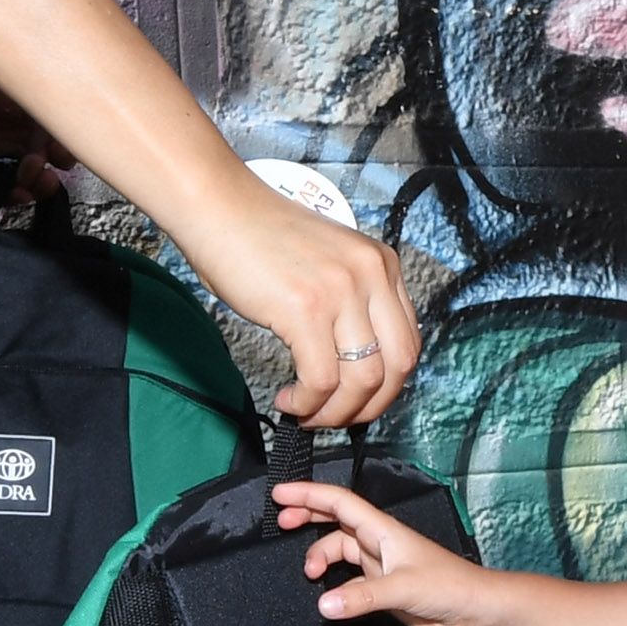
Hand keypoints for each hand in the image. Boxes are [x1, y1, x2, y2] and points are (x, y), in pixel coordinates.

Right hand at [161, 171, 416, 426]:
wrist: (218, 207)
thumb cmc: (259, 237)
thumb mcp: (328, 263)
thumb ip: (351, 302)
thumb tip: (352, 363)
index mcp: (382, 264)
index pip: (408, 342)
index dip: (387, 385)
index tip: (358, 400)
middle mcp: (371, 274)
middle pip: (397, 365)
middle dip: (369, 406)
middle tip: (337, 418)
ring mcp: (341, 291)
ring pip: (363, 380)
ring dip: (335, 412)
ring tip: (307, 413)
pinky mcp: (306, 309)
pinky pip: (322, 379)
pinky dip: (308, 403)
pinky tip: (289, 400)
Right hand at [276, 475, 495, 625]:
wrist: (477, 615)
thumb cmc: (452, 588)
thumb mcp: (404, 589)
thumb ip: (363, 596)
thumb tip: (324, 603)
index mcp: (384, 530)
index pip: (340, 502)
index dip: (309, 494)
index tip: (279, 493)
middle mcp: (380, 543)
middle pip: (336, 520)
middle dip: (308, 516)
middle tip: (281, 522)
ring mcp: (382, 566)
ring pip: (341, 550)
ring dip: (321, 556)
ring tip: (310, 574)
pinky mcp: (384, 590)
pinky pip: (350, 581)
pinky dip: (336, 586)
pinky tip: (331, 598)